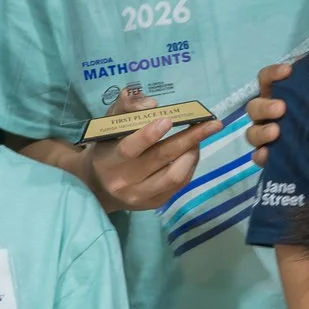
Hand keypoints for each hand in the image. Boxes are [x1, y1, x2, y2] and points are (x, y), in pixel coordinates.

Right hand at [88, 88, 221, 212]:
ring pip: (176, 175)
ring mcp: (141, 196)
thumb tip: (152, 105)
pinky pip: (180, 184)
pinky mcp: (154, 203)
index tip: (168, 119)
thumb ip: (126, 107)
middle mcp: (124, 181)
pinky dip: (190, 164)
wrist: (97, 187)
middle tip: (212, 123)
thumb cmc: (105, 147)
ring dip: (193, 152)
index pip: (130, 149)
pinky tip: (192, 151)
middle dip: (190, 138)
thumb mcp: (107, 123)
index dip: (149, 134)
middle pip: (161, 159)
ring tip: (200, 136)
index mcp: (109, 160)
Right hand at [245, 61, 291, 165]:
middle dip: (265, 107)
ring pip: (252, 132)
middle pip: (254, 107)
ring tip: (276, 132)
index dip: (273, 73)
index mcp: (278, 95)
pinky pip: (258, 156)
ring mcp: (265, 137)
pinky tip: (268, 155)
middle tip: (281, 108)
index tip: (288, 71)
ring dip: (261, 131)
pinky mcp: (270, 158)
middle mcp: (267, 114)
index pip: (266, 79)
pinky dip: (261, 156)